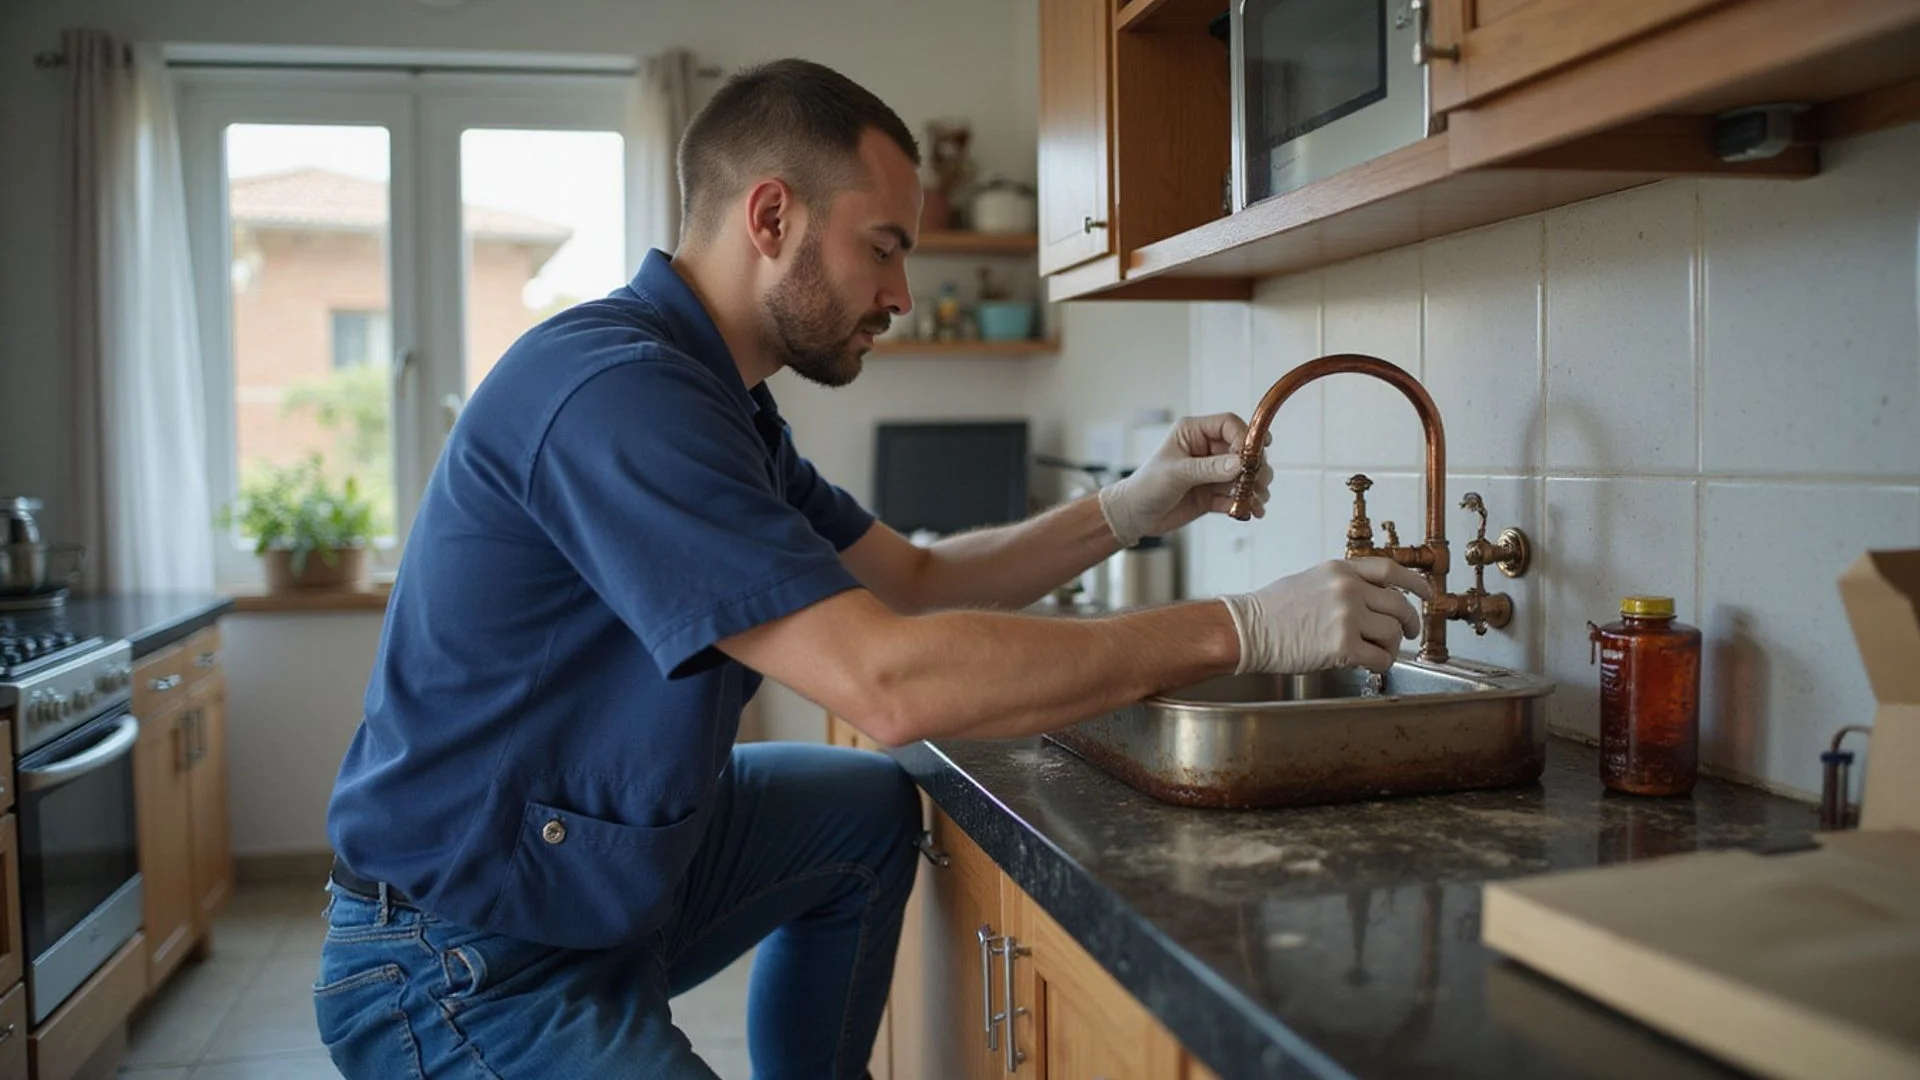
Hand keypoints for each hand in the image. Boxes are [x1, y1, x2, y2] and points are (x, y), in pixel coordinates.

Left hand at [1096, 412, 1271, 547]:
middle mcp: (1206, 449)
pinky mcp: (1213, 493)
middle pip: (1242, 450)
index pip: (1228, 425)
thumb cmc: (1145, 487)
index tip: (1252, 456)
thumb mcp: (1176, 474)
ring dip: (1255, 486)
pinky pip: (1236, 495)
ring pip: (1243, 474)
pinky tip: (1253, 511)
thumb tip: (1240, 463)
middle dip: (1254, 466)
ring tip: (1259, 499)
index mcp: (1193, 433)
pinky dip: (1247, 502)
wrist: (1133, 516)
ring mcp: (1212, 472)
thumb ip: (1209, 469)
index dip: (1245, 437)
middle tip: (1261, 481)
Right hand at [1218, 558, 1431, 675]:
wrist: (1246, 630)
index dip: (1416, 583)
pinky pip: (1380, 659)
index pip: (1391, 570)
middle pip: (1400, 606)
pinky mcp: (1342, 647)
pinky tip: (1368, 665)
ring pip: (1393, 634)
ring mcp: (1346, 617)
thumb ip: (1344, 585)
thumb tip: (1374, 601)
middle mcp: (1348, 589)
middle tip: (1408, 635)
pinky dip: (1380, 665)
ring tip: (1376, 653)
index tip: (1427, 594)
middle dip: (1410, 624)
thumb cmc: (1271, 610)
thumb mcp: (1310, 581)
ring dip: (1391, 648)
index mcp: (1340, 570)